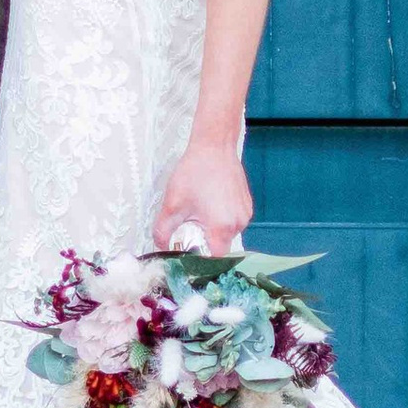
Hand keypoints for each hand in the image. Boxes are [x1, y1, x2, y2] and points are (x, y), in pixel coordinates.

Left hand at [155, 137, 250, 252]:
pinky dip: (221, 219)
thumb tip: (160, 246)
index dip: (200, 261)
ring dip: (213, 230)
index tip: (188, 255)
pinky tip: (210, 203)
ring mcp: (245, 214)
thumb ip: (163, 231)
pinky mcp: (247, 205)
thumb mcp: (172, 204)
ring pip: (227, 234)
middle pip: (220, 247)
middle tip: (190, 228)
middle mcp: (238, 223)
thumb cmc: (195, 171)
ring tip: (201, 211)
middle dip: (204, 242)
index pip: (214, 260)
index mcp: (221, 227)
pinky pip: (233, 221)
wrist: (214, 146)